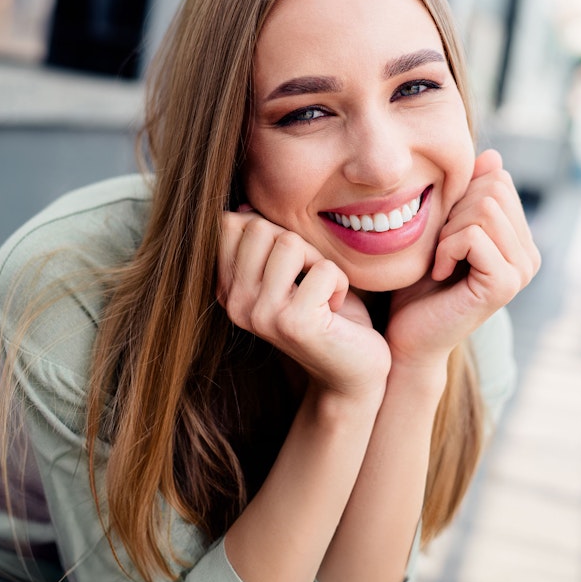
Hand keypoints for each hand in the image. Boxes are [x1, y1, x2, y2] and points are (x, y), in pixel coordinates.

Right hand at [218, 209, 390, 400]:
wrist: (352, 373)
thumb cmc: (326, 313)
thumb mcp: (291, 271)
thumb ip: (265, 243)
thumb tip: (243, 208)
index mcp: (228, 289)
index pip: (230, 225)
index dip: (271, 230)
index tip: (291, 263)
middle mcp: (236, 304)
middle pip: (259, 228)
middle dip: (298, 244)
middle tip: (312, 278)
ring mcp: (261, 315)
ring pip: (289, 243)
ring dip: (319, 262)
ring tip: (323, 292)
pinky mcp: (293, 323)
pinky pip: (324, 269)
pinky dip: (341, 283)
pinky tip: (336, 310)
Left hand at [386, 150, 540, 366]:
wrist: (409, 335)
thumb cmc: (420, 283)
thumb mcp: (444, 227)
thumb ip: (469, 194)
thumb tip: (493, 156)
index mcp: (520, 239)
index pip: (498, 180)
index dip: (461, 197)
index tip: (444, 233)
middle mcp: (530, 255)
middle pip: (493, 190)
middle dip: (454, 211)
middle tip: (441, 248)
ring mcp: (522, 271)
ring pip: (483, 210)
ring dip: (448, 231)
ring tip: (442, 260)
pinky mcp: (505, 285)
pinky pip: (474, 236)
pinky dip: (446, 249)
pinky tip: (441, 273)